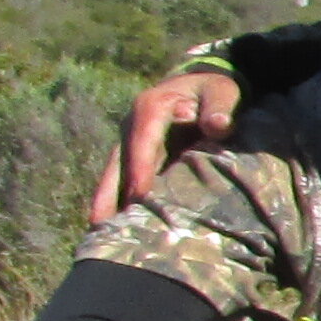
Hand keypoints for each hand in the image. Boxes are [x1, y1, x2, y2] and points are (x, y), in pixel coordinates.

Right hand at [88, 71, 241, 221]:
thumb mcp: (222, 91)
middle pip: (119, 163)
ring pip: (114, 175)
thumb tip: (217, 125)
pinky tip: (112, 228)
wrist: (199, 86)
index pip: (143, 140)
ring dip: (106, 203)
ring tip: (98, 234)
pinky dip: (116, 202)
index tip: (139, 195)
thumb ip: (221, 106)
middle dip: (110, 194)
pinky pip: (121, 180)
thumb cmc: (212, 90)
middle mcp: (132, 125)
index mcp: (152, 107)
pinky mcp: (132, 155)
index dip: (140, 168)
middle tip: (102, 226)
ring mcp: (129, 142)